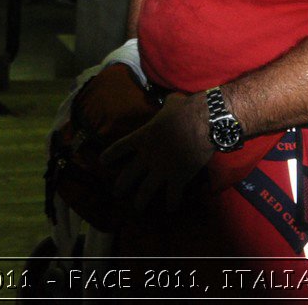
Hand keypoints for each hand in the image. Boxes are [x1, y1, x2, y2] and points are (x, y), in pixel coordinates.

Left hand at [101, 91, 213, 214]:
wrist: (204, 121)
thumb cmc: (186, 109)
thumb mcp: (171, 102)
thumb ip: (165, 104)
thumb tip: (169, 100)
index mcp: (143, 136)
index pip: (120, 147)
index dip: (110, 155)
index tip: (103, 162)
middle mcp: (148, 156)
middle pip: (128, 175)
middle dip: (121, 186)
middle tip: (116, 193)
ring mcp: (162, 169)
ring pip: (145, 191)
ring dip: (140, 201)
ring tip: (137, 208)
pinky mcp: (178, 177)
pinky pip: (172, 195)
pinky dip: (172, 203)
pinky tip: (171, 208)